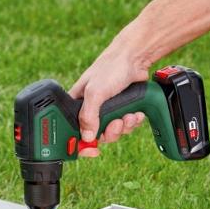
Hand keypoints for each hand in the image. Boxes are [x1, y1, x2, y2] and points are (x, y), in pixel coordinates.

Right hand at [68, 41, 148, 156]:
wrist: (135, 58)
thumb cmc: (110, 68)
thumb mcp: (95, 92)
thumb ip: (88, 115)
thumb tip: (87, 136)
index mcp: (77, 104)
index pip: (73, 130)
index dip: (80, 143)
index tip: (90, 150)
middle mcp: (91, 109)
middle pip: (96, 135)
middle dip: (110, 132)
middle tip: (116, 124)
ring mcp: (108, 110)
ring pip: (113, 131)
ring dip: (124, 127)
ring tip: (128, 116)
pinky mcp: (122, 109)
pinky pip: (126, 125)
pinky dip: (132, 121)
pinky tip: (136, 112)